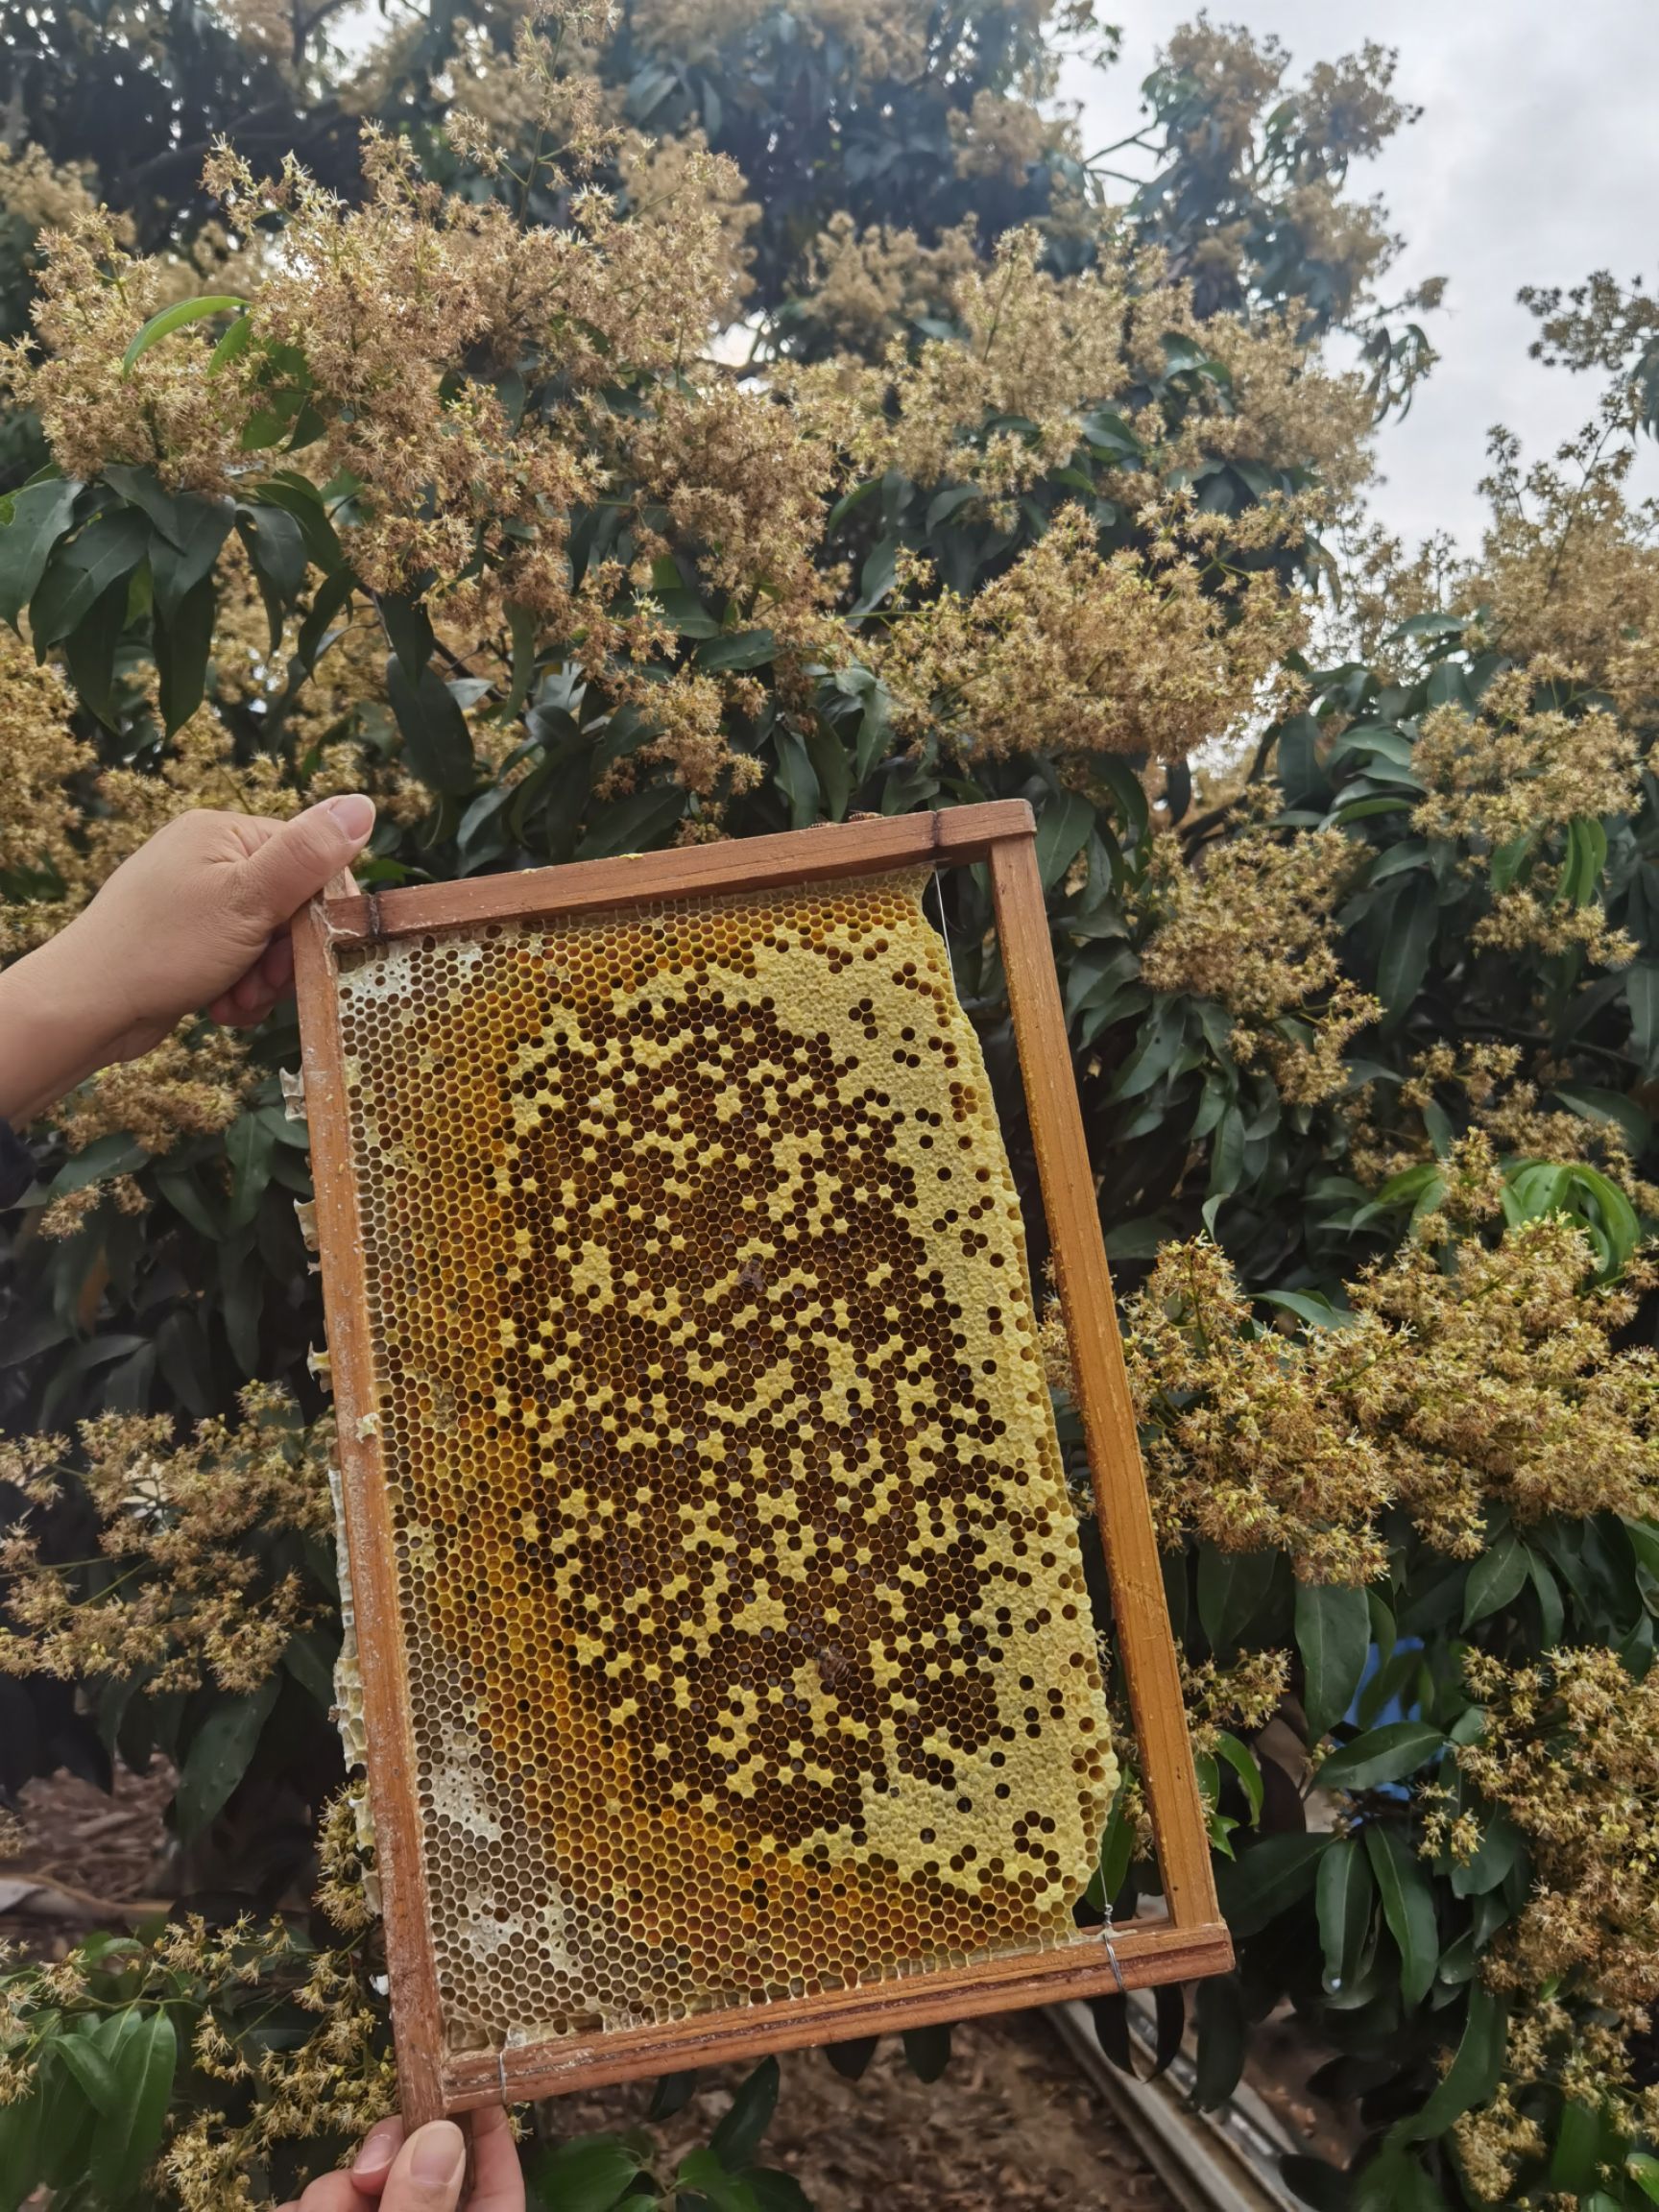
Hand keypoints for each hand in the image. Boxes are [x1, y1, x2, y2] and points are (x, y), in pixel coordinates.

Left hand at [0, 795, 374, 1124]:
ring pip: (268, 941)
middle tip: (265, 983)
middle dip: (286, 956)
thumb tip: (363, 804)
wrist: (87, 1008)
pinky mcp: (187, 940)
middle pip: (291, 905)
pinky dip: (239, 988)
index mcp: (224, 833)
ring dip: (263, 980)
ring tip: (238, 999)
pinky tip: (221, 1005)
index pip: (310, 860)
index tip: (309, 951)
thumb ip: (309, 854)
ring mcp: (196, 900)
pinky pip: (239, 960)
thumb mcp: (249, 900)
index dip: (320, 913)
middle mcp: (209, 858)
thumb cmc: (163, 949)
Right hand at [278, 2108, 523, 2211]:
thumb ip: (422, 2209)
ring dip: (327, 2197)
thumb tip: (440, 2136)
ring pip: (348, 2185)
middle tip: (364, 2175)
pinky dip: (297, 2210)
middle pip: (410, 2169)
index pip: (497, 2183)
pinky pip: (307, 2204)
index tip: (465, 2081)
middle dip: (382, 2160)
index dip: (486, 2129)